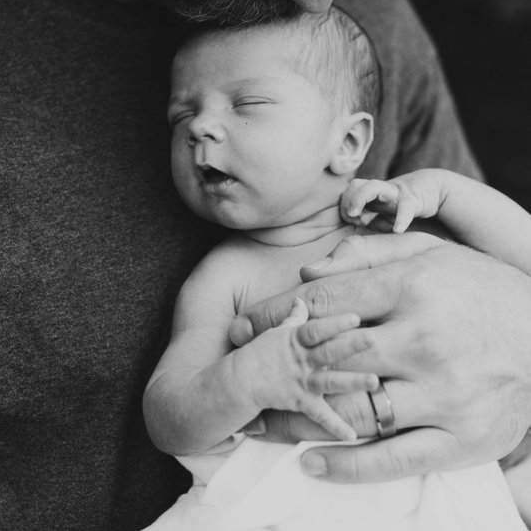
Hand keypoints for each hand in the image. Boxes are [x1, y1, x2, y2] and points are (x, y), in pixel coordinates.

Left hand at [230, 234, 530, 481]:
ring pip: (352, 411)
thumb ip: (367, 256)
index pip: (326, 302)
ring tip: (259, 421)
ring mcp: (443, 394)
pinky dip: (346, 466)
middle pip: (330, 358)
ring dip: (297, 420)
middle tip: (242, 374)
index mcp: (413, 287)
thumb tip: (307, 274)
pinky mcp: (461, 439)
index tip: (247, 326)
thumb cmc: (477, 288)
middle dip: (277, 367)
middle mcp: (424, 339)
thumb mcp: (429, 253)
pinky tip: (310, 462)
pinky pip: (392, 460)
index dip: (277, 314)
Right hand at [237, 297, 377, 440]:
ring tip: (374, 381)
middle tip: (372, 339)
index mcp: (297, 340)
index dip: (334, 323)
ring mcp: (301, 382)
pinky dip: (335, 426)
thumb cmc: (263, 352)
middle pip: (328, 351)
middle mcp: (302, 360)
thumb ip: (295, 317)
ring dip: (351, 382)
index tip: (355, 317)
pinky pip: (319, 415)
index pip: (316, 329)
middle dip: (350, 346)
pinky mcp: (300, 402)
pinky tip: (352, 434)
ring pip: (329, 382)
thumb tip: (301, 299)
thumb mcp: (279, 331)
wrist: (240, 380)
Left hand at [341, 172, 442, 232]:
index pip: (349, 192)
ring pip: (373, 186)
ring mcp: (395, 194)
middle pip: (356, 184)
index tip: (350, 218)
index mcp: (370, 195)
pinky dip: (401, 219)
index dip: (344, 204)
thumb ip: (367, 222)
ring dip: (360, 198)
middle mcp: (379, 191)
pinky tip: (398, 230)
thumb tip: (353, 228)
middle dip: (348, 198)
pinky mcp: (412, 201)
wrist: (432, 190)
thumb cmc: (401, 208)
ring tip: (355, 215)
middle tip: (349, 214)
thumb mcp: (381, 218)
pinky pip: (405, 208)